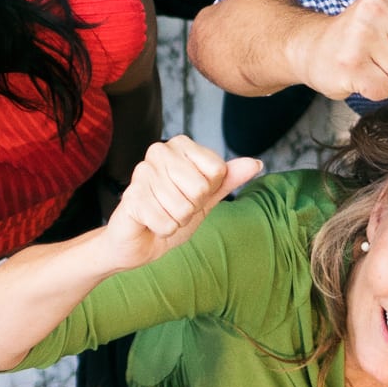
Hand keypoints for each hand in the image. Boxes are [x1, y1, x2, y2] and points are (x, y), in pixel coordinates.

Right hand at [103, 137, 262, 268]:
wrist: (139, 241)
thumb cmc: (172, 214)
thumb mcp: (206, 198)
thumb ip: (228, 180)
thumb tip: (256, 163)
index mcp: (181, 145)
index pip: (217, 171)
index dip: (208, 192)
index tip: (190, 194)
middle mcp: (159, 151)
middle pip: (200, 189)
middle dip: (192, 208)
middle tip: (175, 207)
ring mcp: (142, 172)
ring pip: (183, 208)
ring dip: (176, 220)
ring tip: (161, 214)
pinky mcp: (131, 196)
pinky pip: (166, 222)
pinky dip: (162, 229)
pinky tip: (149, 222)